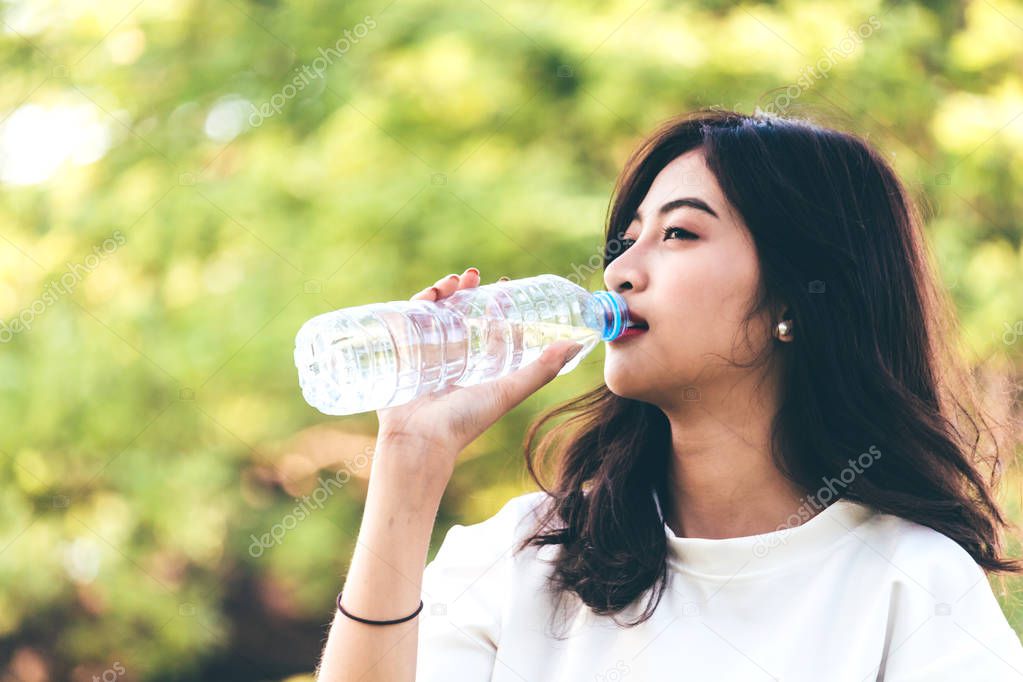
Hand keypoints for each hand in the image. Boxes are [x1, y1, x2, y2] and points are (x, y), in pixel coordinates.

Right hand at [374, 268, 583, 484]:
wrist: (418, 441)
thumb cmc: (465, 420)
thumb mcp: (508, 390)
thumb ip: (541, 370)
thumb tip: (576, 344)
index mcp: (481, 368)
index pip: (493, 329)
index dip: (499, 305)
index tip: (503, 283)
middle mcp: (456, 361)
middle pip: (462, 315)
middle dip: (467, 291)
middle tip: (472, 276)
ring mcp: (427, 357)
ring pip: (435, 314)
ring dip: (444, 292)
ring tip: (452, 281)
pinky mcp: (403, 356)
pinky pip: (407, 323)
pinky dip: (417, 303)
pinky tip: (427, 294)